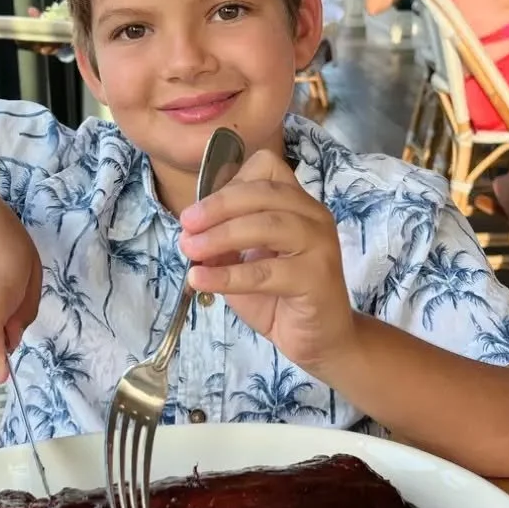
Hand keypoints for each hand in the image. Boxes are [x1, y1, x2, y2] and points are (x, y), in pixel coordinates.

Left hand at [178, 150, 353, 374]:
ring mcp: (320, 245)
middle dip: (218, 206)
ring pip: (267, 225)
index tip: (200, 210)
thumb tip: (190, 236)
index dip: (229, 183)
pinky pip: (266, 272)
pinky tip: (201, 280)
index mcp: (296, 203)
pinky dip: (228, 275)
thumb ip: (222, 245)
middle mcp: (313, 215)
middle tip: (186, 224)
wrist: (321, 339)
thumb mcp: (243, 263)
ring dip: (222, 235)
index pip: (267, 167)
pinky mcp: (317, 278)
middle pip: (263, 192)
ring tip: (191, 250)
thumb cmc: (280, 297)